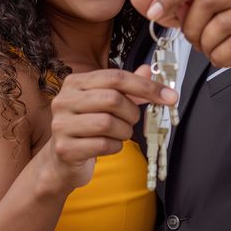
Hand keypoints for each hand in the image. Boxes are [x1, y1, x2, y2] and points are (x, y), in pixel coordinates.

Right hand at [43, 65, 176, 191]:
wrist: (63, 160)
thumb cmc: (87, 127)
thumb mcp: (106, 104)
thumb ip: (128, 88)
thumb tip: (148, 70)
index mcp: (75, 83)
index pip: (115, 77)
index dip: (146, 86)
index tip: (169, 96)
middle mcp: (64, 100)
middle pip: (112, 99)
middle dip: (132, 112)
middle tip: (133, 120)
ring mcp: (61, 124)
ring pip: (108, 123)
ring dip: (124, 131)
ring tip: (120, 133)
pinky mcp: (65, 148)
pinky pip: (103, 145)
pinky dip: (115, 147)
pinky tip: (109, 145)